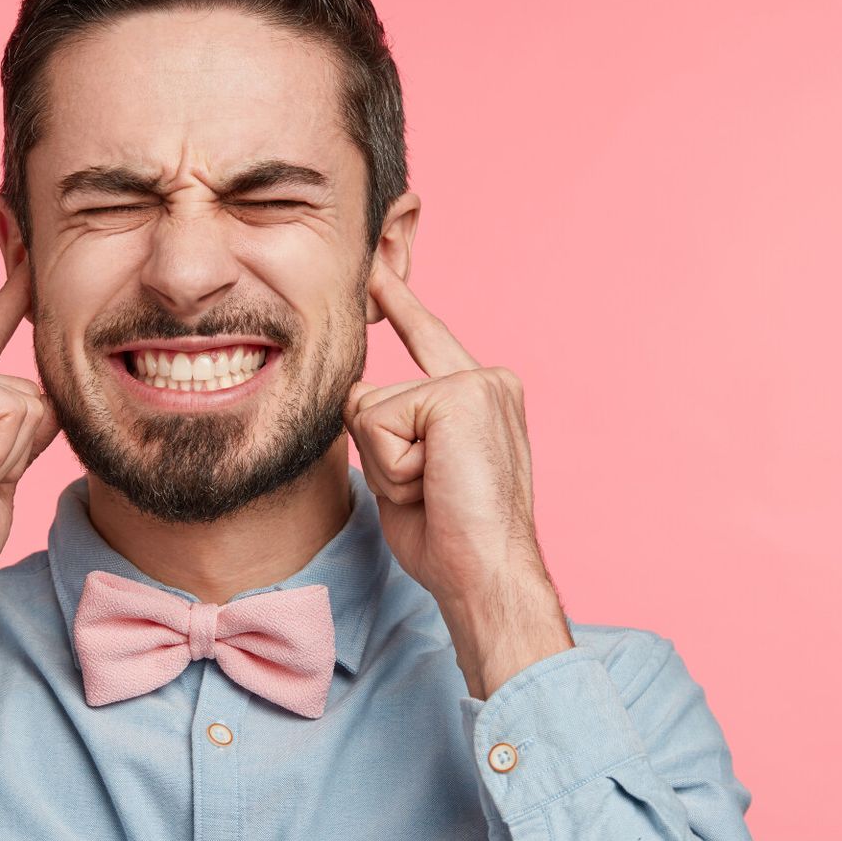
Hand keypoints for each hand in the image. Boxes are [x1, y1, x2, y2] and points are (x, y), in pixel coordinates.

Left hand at [344, 269, 573, 696]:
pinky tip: (435, 482)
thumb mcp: (411, 472)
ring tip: (435, 489)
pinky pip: (377, 421)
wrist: (486, 573)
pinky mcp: (460, 394)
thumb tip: (355, 396)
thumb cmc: (450, 539)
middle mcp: (486, 380)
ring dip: (388, 464)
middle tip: (431, 493)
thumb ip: (391, 428)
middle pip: (372, 395)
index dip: (400, 303)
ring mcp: (477, 383)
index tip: (376, 267)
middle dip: (381, 456)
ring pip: (370, 409)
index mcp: (481, 397)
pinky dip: (393, 465)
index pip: (428, 338)